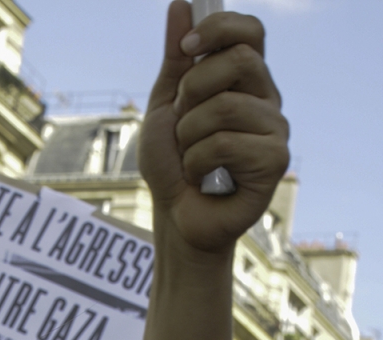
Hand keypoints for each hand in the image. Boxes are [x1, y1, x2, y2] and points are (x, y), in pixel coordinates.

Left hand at [139, 1, 289, 254]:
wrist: (175, 218)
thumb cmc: (172, 166)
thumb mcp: (164, 107)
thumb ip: (175, 60)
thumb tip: (181, 5)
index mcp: (244, 81)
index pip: (250, 31)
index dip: (218, 29)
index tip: (187, 50)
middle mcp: (266, 100)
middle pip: (239, 60)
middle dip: (193, 90)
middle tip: (181, 121)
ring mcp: (275, 130)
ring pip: (225, 106)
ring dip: (189, 135)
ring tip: (190, 158)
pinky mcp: (274, 161)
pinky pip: (227, 143)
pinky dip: (198, 162)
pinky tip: (202, 178)